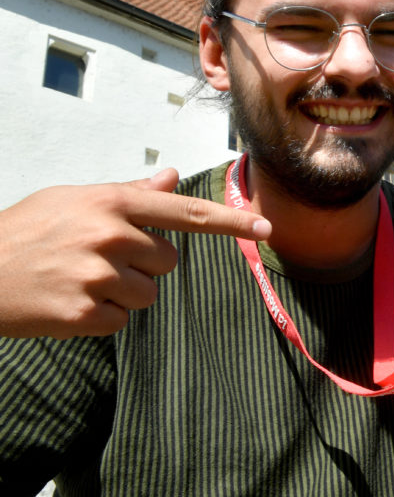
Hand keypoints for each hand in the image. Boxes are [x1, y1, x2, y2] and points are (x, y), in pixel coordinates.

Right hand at [0, 169, 270, 338]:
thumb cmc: (25, 232)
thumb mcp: (72, 200)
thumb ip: (128, 194)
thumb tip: (170, 177)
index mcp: (110, 203)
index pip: (184, 212)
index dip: (230, 221)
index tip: (266, 227)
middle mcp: (110, 236)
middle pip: (168, 260)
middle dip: (142, 264)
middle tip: (96, 259)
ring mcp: (99, 276)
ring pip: (148, 292)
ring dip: (123, 292)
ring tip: (78, 280)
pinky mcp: (87, 313)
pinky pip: (122, 319)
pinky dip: (101, 316)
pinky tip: (69, 301)